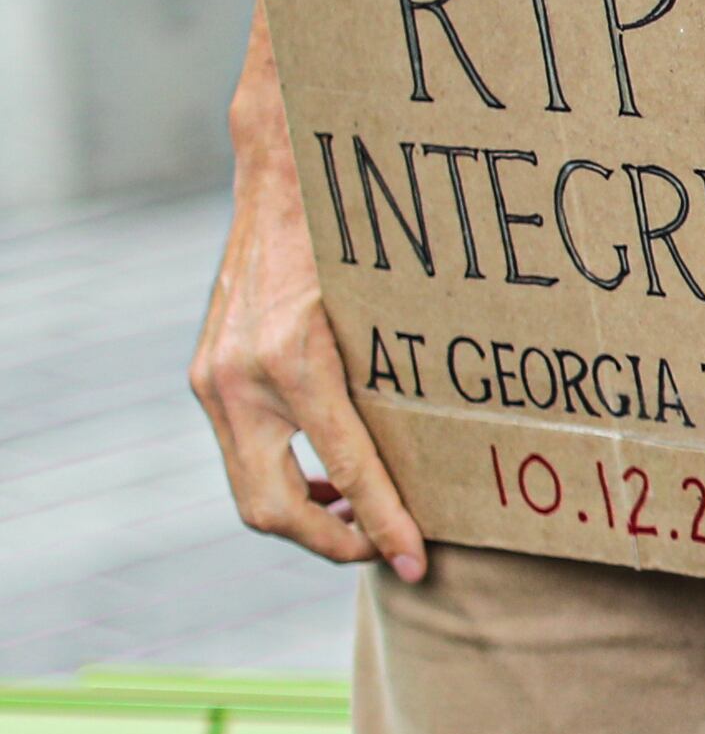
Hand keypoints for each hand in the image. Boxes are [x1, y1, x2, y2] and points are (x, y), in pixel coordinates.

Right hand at [189, 22, 427, 580]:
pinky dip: (286, 479)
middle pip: (274, 509)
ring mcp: (214, 379)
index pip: (346, 471)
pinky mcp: (207, 374)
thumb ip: (405, 366)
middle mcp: (240, 378)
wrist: (280, 172)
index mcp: (294, 361)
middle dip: (333, 543)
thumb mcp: (388, 298)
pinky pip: (243, 455)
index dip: (385, 525)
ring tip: (364, 520)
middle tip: (387, 553)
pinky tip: (331, 478)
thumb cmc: (350, 227)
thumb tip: (468, 436)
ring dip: (307, 517)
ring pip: (251, 491)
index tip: (418, 561)